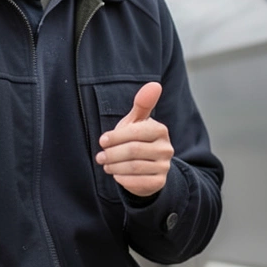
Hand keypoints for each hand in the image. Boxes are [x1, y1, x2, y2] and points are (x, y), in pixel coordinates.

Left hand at [97, 82, 172, 197]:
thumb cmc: (137, 140)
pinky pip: (137, 182)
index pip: (134, 133)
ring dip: (114, 166)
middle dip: (112, 154)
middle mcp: (166, 148)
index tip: (102, 141)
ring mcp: (164, 166)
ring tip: (106, 164)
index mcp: (160, 130)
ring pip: (133, 167)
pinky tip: (117, 174)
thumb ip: (142, 104)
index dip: (115, 137)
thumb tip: (155, 84)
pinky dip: (122, 179)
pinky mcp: (159, 183)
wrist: (147, 168)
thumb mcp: (136, 122)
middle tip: (100, 156)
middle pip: (132, 151)